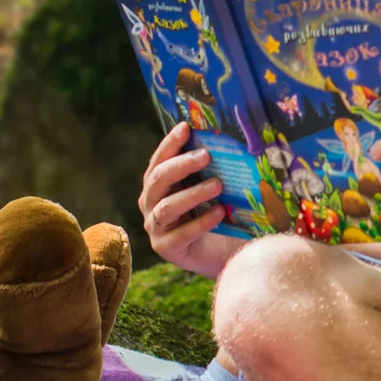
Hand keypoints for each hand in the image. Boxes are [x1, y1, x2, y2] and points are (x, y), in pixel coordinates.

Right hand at [138, 122, 243, 278]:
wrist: (226, 253)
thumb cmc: (220, 213)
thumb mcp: (215, 188)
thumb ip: (213, 168)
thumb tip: (228, 141)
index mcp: (159, 185)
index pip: (159, 161)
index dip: (170, 144)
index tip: (185, 127)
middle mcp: (152, 204)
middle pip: (158, 180)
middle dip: (181, 165)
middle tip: (206, 155)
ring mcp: (156, 227)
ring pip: (167, 207)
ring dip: (193, 194)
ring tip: (218, 185)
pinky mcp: (167, 248)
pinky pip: (180, 234)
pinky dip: (201, 222)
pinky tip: (220, 213)